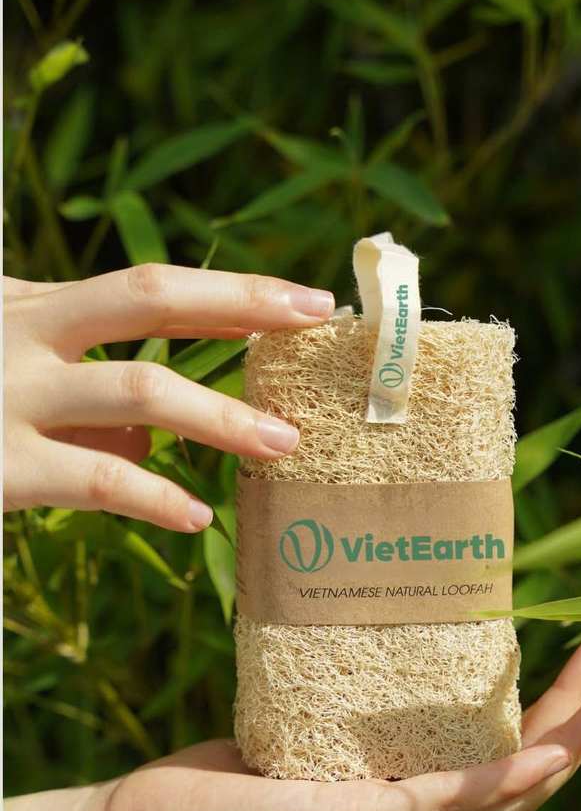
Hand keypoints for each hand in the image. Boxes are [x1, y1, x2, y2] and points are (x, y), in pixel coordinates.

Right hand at [3, 266, 333, 530]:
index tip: (306, 301)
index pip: (149, 293)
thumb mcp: (6, 365)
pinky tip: (197, 517)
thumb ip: (75, 384)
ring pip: (139, 390)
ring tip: (283, 443)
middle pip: (148, 298)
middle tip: (318, 317)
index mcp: (36, 314)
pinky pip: (95, 479)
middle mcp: (25, 338)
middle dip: (241, 303)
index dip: (232, 294)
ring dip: (222, 416)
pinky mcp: (1, 466)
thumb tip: (146, 439)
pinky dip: (154, 498)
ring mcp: (11, 397)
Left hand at [4, 632, 580, 810]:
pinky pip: (443, 802)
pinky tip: (541, 751)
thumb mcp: (299, 738)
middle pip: (518, 786)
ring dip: (562, 746)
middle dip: (580, 731)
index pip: (495, 776)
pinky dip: (501, 779)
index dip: (553, 734)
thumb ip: (338, 715)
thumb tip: (360, 648)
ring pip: (500, 794)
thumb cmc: (214, 787)